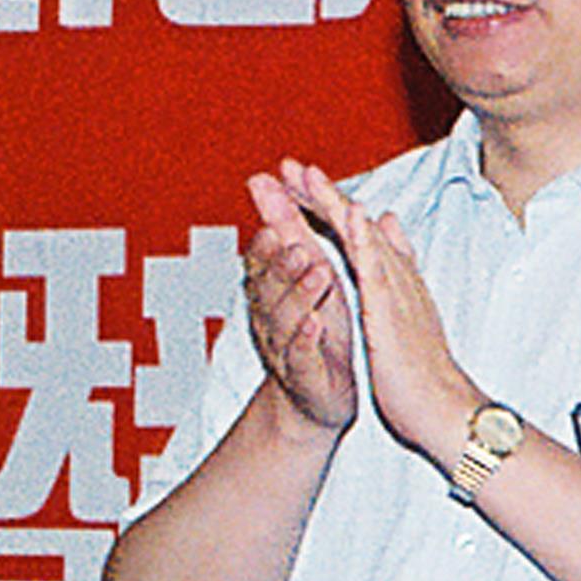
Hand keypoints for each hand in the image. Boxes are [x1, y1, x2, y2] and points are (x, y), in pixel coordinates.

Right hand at [237, 167, 363, 432]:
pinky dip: (305, 340)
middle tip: (299, 242)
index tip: (275, 213)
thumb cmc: (316, 329)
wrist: (314, 399)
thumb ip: (288, 231)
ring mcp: (284, 347)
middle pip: (268, 285)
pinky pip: (299, 356)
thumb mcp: (304, 273)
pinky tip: (315, 326)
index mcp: (272, 290)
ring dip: (299, 294)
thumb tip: (266, 181)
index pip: (262, 257)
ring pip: (283, 318)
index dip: (268, 236)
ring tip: (318, 273)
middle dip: (282, 261)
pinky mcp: (302, 376)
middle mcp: (270, 316)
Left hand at [288, 176, 486, 461]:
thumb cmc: (420, 372)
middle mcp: (395, 279)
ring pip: (361, 241)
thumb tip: (387, 224)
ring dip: (336, 206)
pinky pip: (378, 273)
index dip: (328, 206)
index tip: (299, 181)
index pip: (355, 236)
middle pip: (354, 228)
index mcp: (392, 282)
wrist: (444, 409)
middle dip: (321, 195)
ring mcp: (396, 294)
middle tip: (291, 166)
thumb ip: (396, 268)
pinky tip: (354, 218)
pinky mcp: (394, 315)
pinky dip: (366, 242)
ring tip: (310, 177)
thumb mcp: (403, 312)